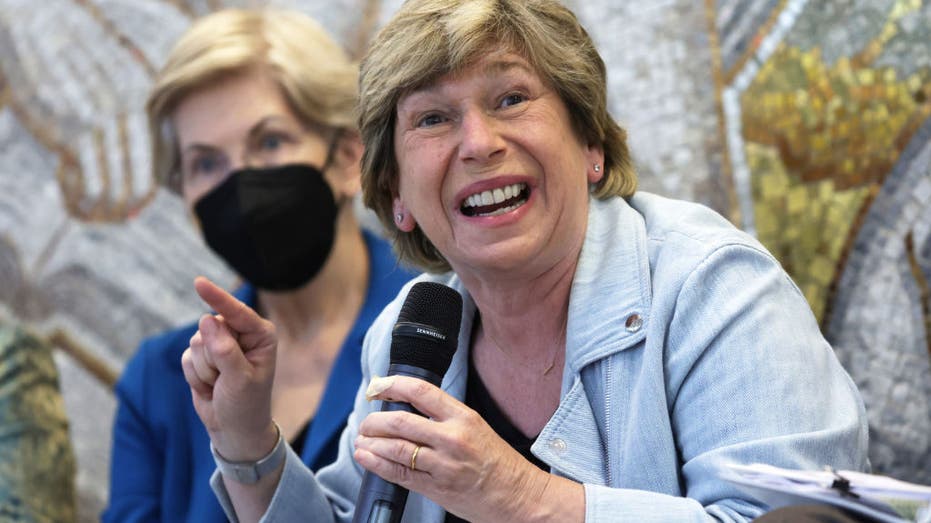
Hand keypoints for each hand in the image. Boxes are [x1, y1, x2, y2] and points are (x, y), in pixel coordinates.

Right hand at [181, 276, 278, 460]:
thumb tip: (207, 320)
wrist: (234, 429)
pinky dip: (195, 376)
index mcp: (260, 334)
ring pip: (196, 343)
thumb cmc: (246, 405)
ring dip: (204, 369)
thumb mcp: (240, 380)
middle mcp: (241, 334)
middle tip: (226, 379)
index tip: (199, 283)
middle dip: (212, 357)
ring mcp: (220, 343)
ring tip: (220, 384)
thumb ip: (225, 350)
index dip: (217, 298)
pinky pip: (186, 357)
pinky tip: (209, 386)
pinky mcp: (203, 355)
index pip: (236, 312)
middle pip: (210, 328)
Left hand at [353, 376, 583, 521]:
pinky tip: (366, 458)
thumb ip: (445, 417)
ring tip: (361, 441)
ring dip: (371, 443)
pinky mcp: (437, 488)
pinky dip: (377, 465)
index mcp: (463, 417)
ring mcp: (443, 464)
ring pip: (395, 448)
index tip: (376, 387)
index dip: (391, 385)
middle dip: (374, 420)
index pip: (420, 391)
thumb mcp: (476, 427)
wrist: (518, 496)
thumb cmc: (498, 462)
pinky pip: (400, 474)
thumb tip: (407, 407)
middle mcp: (452, 438)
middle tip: (366, 422)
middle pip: (400, 421)